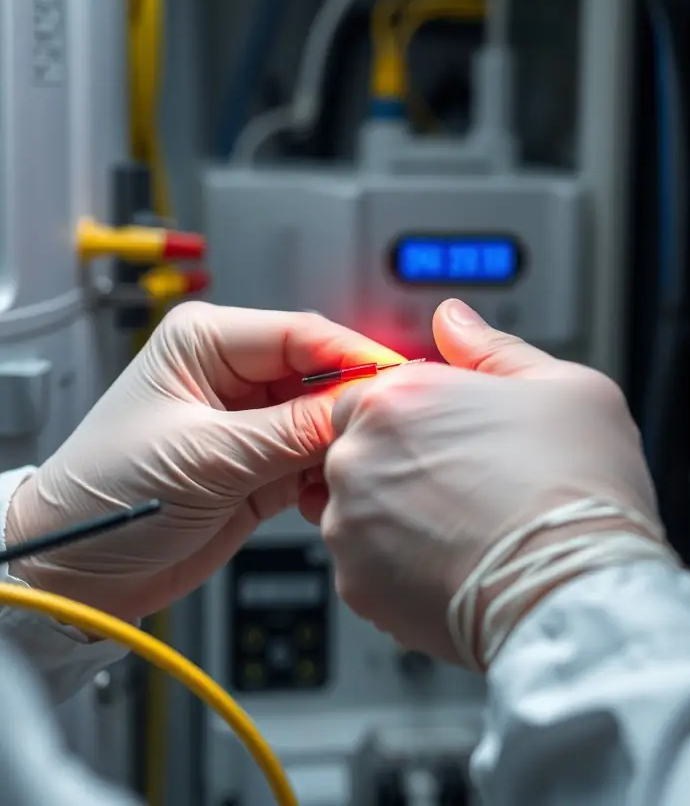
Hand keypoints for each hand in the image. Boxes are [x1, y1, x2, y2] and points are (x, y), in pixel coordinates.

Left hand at [5, 302, 399, 619]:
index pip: (301, 334)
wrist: (77, 570)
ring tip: (363, 467)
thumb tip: (359, 408)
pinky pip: (313, 459)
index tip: (399, 381)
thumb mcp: (204, 456)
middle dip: (352, 404)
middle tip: (394, 429)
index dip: (354, 356)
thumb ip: (289, 431)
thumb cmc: (106, 496)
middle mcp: (232, 375)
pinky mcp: (260, 464)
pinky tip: (333, 493)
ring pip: (323, 419)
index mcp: (205, 343)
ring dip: (342, 445)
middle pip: (319, 374)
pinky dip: (328, 476)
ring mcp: (250, 421)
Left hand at [309, 300, 667, 666]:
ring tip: (465, 528)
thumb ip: (488, 348)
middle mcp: (359, 455)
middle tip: (467, 484)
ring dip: (397, 515)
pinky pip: (368, 564)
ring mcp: (352, 523)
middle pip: (363, 448)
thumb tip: (452, 319)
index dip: (420, 416)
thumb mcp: (560, 384)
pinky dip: (399, 566)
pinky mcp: (357, 585)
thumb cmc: (579, 487)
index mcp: (399, 396)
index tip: (454, 438)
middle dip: (404, 463)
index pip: (377, 392)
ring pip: (361, 508)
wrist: (579, 592)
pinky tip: (454, 563)